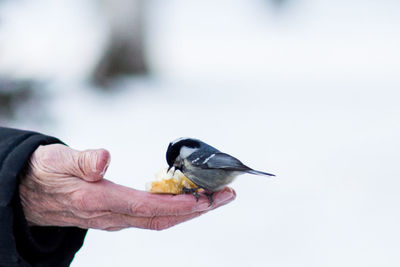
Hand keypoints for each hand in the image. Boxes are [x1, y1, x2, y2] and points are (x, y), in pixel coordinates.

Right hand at [19, 144, 234, 230]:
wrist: (30, 194)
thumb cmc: (44, 174)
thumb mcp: (56, 160)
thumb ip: (81, 160)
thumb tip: (105, 158)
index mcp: (99, 201)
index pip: (147, 208)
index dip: (178, 206)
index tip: (204, 199)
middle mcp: (111, 216)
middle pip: (162, 219)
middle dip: (197, 210)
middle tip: (225, 197)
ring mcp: (116, 218)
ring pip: (159, 219)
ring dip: (190, 211)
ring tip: (215, 197)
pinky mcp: (117, 214)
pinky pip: (151, 216)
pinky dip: (174, 208)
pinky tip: (187, 198)